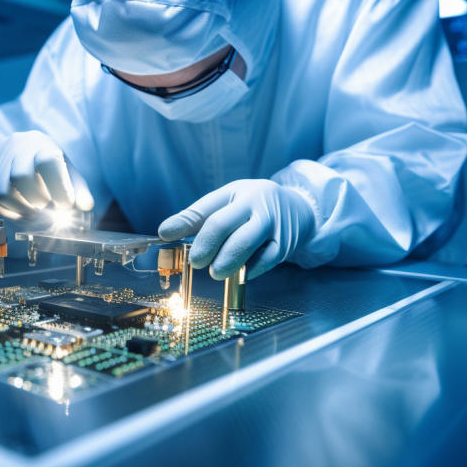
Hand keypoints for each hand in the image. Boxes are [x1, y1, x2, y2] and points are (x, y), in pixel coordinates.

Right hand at [0, 131, 94, 219]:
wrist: (15, 153)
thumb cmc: (46, 166)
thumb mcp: (66, 171)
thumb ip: (78, 189)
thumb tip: (86, 205)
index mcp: (40, 144)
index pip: (47, 160)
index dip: (58, 187)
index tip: (66, 204)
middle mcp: (15, 148)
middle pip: (20, 176)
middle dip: (37, 200)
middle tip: (47, 208)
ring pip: (2, 191)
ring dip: (21, 210)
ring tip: (34, 213)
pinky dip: (7, 214)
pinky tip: (20, 213)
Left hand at [158, 179, 315, 279]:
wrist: (300, 208)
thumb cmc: (254, 207)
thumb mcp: (228, 203)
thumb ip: (198, 217)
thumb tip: (166, 233)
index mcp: (236, 193)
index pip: (206, 208)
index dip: (183, 222)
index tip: (165, 235)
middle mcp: (255, 205)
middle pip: (223, 224)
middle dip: (206, 245)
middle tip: (196, 262)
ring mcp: (272, 223)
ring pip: (245, 242)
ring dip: (227, 260)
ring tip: (216, 272)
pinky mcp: (286, 244)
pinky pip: (266, 259)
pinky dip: (251, 268)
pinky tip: (242, 273)